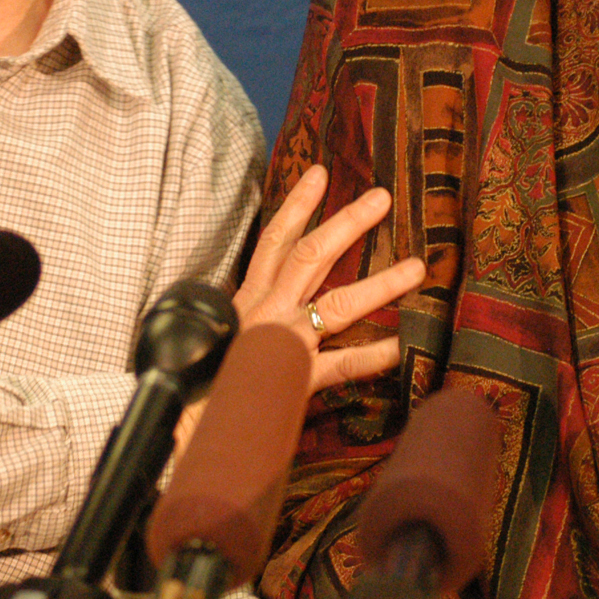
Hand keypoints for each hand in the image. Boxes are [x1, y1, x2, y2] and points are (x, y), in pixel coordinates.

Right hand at [171, 166, 424, 460]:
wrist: (181, 424)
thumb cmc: (202, 383)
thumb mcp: (223, 338)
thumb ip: (251, 320)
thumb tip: (276, 306)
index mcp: (248, 299)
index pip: (274, 241)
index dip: (297, 205)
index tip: (319, 173)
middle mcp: (266, 311)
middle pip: (310, 255)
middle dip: (347, 223)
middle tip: (381, 197)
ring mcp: (281, 342)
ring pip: (337, 303)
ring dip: (380, 283)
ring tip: (417, 268)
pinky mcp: (292, 378)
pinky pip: (341, 365)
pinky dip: (373, 355)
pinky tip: (402, 345)